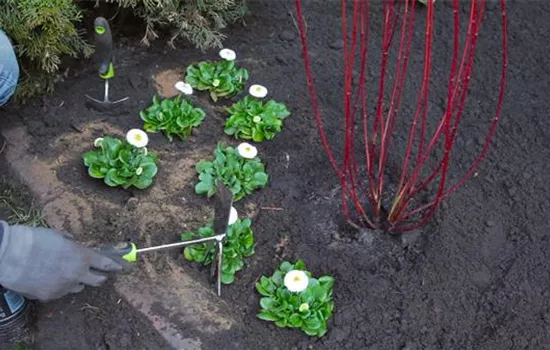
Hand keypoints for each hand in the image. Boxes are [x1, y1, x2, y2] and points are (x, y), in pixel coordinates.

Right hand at [0, 221, 124, 300]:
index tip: (121, 267)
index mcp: (82, 256)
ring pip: (79, 287)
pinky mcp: (51, 296)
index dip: (115, 265)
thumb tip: (75, 245)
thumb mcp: (59, 236)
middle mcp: (78, 273)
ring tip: (67, 274)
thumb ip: (72, 244)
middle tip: (98, 273)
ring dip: (78, 281)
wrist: (11, 255)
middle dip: (100, 276)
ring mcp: (64, 286)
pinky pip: (61, 292)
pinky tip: (49, 279)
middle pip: (98, 280)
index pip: (106, 263)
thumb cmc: (34, 239)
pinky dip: (59, 286)